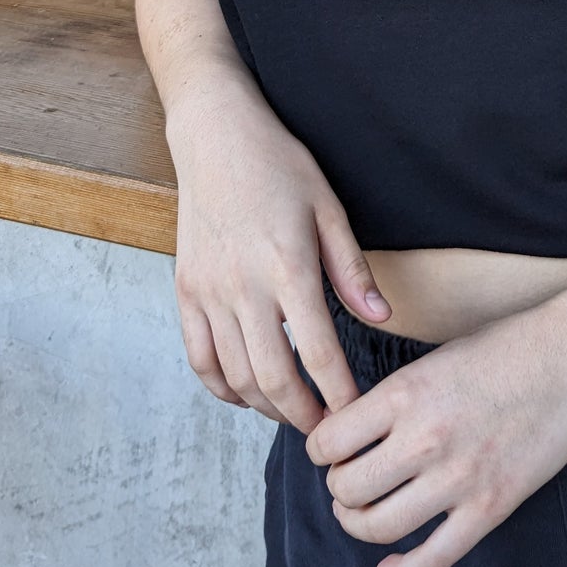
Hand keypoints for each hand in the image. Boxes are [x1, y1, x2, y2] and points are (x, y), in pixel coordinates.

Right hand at [170, 83, 390, 433]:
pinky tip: (247, 393)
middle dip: (304, 416)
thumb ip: (352, 269)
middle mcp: (244, 286)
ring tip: (293, 413)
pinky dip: (222, 388)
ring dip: (266, 407)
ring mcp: (209, 291)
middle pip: (274, 379)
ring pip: (235, 377)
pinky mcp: (185, 290)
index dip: (341, 395)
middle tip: (328, 431)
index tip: (357, 415)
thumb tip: (381, 318)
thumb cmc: (278, 165)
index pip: (320, 353)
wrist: (214, 135)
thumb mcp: (329, 208)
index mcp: (288, 266)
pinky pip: (199, 358)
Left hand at [304, 297, 566, 566]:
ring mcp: (458, 478)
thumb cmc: (502, 350)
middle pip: (346, 488)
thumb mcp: (431, 361)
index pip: (328, 441)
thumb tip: (346, 434)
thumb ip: (390, 400)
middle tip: (348, 481)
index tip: (329, 451)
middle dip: (338, 489)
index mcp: (403, 394)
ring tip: (363, 513)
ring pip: (378, 526)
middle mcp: (424, 438)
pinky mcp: (490, 508)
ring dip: (359, 525)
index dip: (320, 450)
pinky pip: (432, 558)